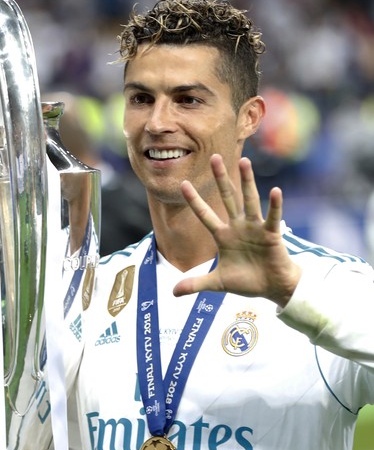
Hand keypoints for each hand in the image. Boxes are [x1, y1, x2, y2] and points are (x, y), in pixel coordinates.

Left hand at [173, 154, 300, 307]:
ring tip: (244, 161)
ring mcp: (255, 228)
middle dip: (220, 179)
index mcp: (223, 236)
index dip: (194, 201)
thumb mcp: (217, 283)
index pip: (204, 215)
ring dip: (247, 181)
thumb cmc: (247, 281)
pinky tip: (275, 191)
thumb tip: (172, 292)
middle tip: (213, 157)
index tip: (183, 184)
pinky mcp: (271, 234)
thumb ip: (195, 284)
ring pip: (249, 200)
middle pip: (227, 198)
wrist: (272, 288)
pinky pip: (272, 217)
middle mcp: (238, 227)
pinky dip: (274, 205)